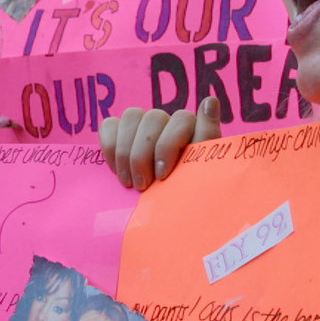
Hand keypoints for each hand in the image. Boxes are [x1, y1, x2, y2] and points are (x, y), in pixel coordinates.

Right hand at [99, 97, 221, 189]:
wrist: (168, 220)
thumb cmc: (189, 196)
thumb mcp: (202, 172)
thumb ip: (207, 136)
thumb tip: (210, 101)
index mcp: (193, 131)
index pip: (181, 118)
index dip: (167, 145)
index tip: (163, 176)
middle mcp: (168, 125)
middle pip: (153, 117)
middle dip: (143, 154)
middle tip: (142, 186)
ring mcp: (143, 129)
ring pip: (131, 116)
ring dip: (126, 152)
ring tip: (128, 182)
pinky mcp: (121, 136)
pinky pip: (109, 125)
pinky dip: (110, 146)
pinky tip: (116, 170)